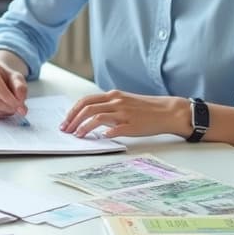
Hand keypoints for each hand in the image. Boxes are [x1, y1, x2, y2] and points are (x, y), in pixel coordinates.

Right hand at [0, 53, 28, 117]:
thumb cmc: (5, 77)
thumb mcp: (17, 78)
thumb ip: (21, 89)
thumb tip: (22, 107)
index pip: (0, 90)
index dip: (12, 101)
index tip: (21, 106)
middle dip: (8, 108)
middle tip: (16, 109)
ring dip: (3, 112)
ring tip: (10, 107)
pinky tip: (1, 109)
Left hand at [60, 90, 189, 138]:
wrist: (167, 111)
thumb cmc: (145, 108)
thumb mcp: (124, 101)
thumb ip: (107, 105)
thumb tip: (89, 115)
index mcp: (113, 96)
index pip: (85, 101)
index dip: (72, 111)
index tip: (65, 121)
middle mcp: (116, 102)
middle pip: (87, 108)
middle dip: (73, 120)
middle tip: (66, 130)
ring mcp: (124, 113)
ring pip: (97, 117)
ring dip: (84, 127)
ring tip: (77, 136)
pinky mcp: (133, 125)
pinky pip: (115, 129)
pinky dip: (104, 133)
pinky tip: (99, 138)